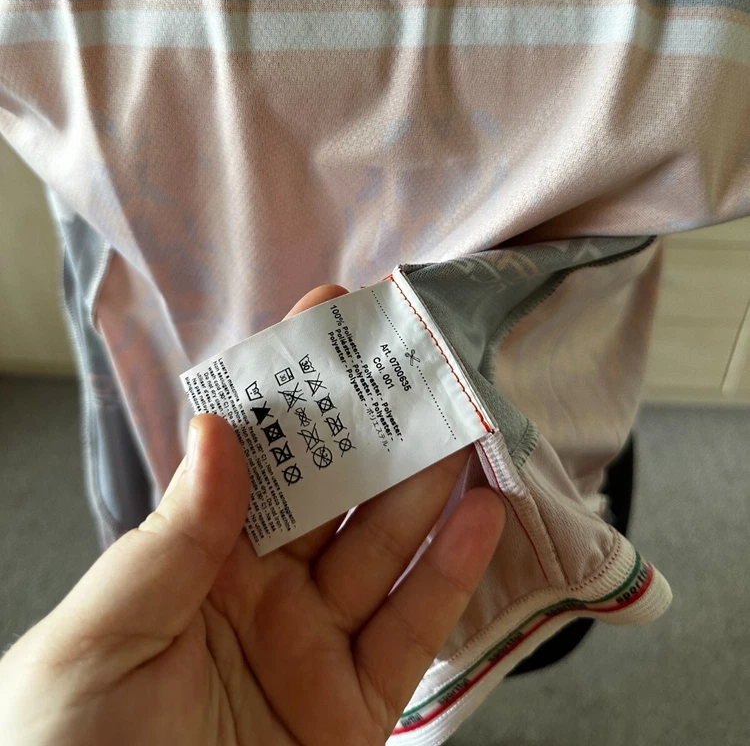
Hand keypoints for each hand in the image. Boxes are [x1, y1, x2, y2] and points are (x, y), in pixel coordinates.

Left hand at [0, 285, 504, 745]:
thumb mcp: (97, 638)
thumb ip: (168, 539)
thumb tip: (214, 430)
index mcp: (190, 558)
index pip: (253, 452)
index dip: (290, 383)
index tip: (331, 314)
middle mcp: (258, 591)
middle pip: (332, 492)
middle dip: (377, 422)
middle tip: (424, 360)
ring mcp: (311, 647)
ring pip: (383, 549)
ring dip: (428, 483)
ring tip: (468, 421)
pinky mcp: (354, 712)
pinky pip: (411, 634)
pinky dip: (450, 574)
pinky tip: (480, 516)